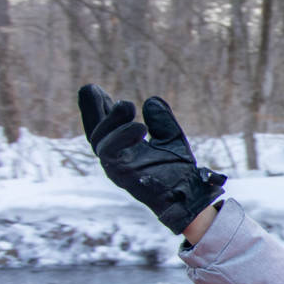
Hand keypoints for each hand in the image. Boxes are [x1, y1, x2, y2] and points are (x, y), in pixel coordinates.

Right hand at [78, 84, 225, 234]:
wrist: (192, 195)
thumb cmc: (180, 171)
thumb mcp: (171, 139)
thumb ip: (161, 121)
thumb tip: (151, 100)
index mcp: (125, 150)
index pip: (106, 127)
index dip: (99, 108)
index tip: (96, 89)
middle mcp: (117, 160)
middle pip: (95, 133)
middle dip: (91, 109)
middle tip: (91, 87)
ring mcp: (118, 170)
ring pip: (100, 143)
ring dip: (111, 121)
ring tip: (126, 104)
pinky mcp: (124, 178)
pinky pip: (112, 156)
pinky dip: (121, 138)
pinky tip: (138, 126)